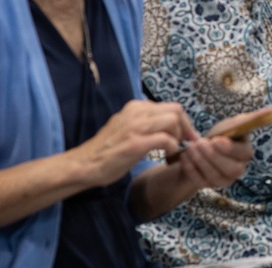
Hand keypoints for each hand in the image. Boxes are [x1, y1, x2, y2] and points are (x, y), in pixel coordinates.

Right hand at [73, 100, 198, 186]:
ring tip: (173, 149)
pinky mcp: (135, 143)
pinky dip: (172, 147)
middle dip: (186, 127)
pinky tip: (166, 155)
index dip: (183, 122)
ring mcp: (135, 126)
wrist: (83, 164)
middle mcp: (136, 112)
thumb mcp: (128, 127)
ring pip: (173, 121)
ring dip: (179, 136)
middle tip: (185, 143)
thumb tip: (169, 124)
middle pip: (176, 110)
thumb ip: (146, 122)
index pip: (171, 107)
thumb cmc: (108, 150)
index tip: (187, 136)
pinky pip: (166, 139)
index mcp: (136, 107)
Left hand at [172, 108, 266, 188]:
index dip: (229, 149)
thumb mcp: (234, 124)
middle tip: (199, 143)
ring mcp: (223, 180)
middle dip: (213, 156)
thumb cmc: (222, 134)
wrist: (203, 147)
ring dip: (200, 161)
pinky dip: (190, 169)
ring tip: (190, 147)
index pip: (242, 154)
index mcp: (245, 153)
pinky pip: (199, 182)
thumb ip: (252, 118)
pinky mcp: (208, 186)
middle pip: (229, 169)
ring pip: (213, 176)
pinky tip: (185, 156)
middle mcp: (237, 170)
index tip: (216, 140)